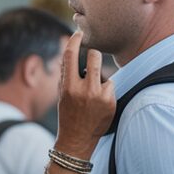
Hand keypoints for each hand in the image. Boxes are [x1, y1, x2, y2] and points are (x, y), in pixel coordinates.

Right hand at [55, 31, 115, 159]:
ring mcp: (100, 96)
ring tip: (92, 94)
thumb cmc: (68, 114)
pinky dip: (106, 91)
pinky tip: (100, 104)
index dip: (75, 40)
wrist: (77, 140)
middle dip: (94, 54)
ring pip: (104, 73)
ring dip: (100, 78)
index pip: (71, 55)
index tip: (79, 32)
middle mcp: (85, 90)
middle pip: (95, 57)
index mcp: (69, 87)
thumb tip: (71, 51)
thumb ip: (66, 74)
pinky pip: (110, 86)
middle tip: (93, 56)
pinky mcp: (111, 102)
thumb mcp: (62, 94)